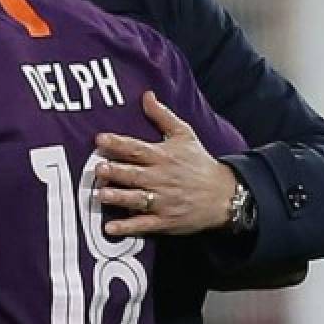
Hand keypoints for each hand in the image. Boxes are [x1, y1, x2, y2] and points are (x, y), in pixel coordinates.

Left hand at [93, 91, 238, 235]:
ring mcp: (163, 201)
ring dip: (119, 197)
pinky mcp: (165, 221)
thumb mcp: (185, 134)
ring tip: (101, 194)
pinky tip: (110, 229)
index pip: (137, 148)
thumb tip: (146, 95)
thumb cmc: (199, 162)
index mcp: (163, 156)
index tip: (100, 140)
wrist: (224, 194)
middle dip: (116, 171)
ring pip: (137, 199)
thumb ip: (162, 115)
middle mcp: (161, 178)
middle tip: (98, 168)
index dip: (118, 143)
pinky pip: (144, 225)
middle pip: (134, 174)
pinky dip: (127, 227)